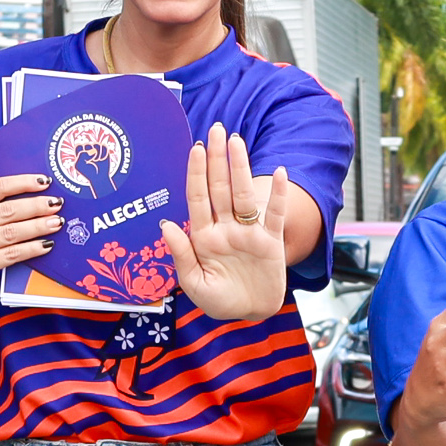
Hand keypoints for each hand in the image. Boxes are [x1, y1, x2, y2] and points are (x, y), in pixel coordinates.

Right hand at [0, 173, 60, 314]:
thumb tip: (37, 195)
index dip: (23, 183)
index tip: (45, 182)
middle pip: (6, 210)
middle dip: (36, 206)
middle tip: (57, 204)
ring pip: (10, 233)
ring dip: (37, 227)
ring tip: (56, 223)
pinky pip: (11, 254)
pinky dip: (31, 249)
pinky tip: (46, 245)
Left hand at [161, 124, 293, 322]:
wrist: (250, 314)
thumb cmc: (219, 301)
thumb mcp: (194, 284)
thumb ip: (181, 255)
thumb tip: (165, 225)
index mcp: (203, 236)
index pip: (198, 198)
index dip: (197, 173)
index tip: (196, 149)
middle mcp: (225, 228)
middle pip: (220, 188)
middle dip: (217, 159)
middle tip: (217, 130)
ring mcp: (249, 233)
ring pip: (245, 194)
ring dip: (241, 168)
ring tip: (237, 142)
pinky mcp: (271, 242)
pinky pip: (276, 215)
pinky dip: (278, 195)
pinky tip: (279, 173)